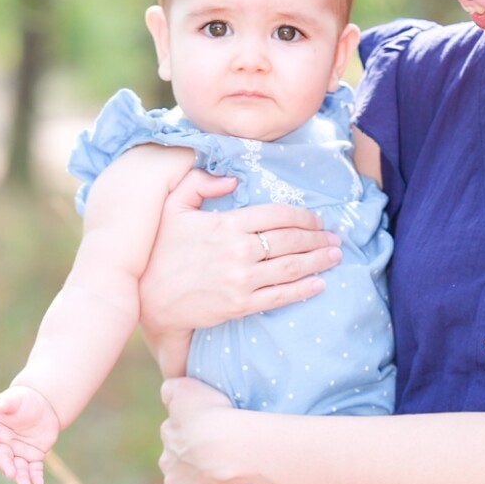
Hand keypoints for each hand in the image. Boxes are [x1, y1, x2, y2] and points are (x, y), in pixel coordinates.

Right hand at [0, 384, 60, 483]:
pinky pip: (33, 469)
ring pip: (17, 468)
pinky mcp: (33, 457)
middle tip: (11, 473)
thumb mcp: (15, 398)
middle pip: (1, 459)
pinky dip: (36, 477)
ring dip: (21, 478)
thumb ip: (5, 403)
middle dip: (6, 467)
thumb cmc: (23, 400)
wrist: (44, 406)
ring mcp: (18, 453)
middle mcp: (3, 445)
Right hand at [139, 161, 341, 339]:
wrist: (150, 297)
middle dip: (317, 238)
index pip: (277, 215)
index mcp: (227, 224)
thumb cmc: (160, 250)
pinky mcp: (241, 305)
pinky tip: (319, 283)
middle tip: (334, 238)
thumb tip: (232, 178)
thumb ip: (199, 183)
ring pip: (291, 268)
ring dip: (318, 261)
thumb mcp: (173, 207)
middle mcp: (239, 251)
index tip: (316, 219)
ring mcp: (241, 280)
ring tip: (334, 256)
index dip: (303, 216)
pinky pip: (280, 296)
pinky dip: (303, 290)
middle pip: (290, 240)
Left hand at [159, 376, 256, 483]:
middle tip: (216, 456)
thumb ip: (171, 389)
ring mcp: (176, 483)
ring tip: (218, 481)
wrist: (226, 446)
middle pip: (175, 460)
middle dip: (190, 460)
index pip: (175, 433)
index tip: (209, 433)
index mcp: (169, 432)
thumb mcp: (186, 388)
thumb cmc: (212, 413)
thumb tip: (168, 394)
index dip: (191, 433)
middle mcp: (167, 459)